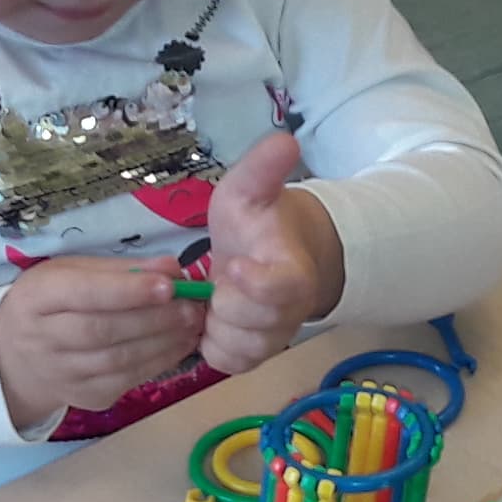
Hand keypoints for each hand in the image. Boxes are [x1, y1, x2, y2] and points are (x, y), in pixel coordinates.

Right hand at [0, 257, 205, 434]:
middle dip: (154, 319)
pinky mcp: (85, 397)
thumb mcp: (72, 273)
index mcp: (37, 297)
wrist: (14, 357)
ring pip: (119, 360)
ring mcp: (62, 374)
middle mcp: (42, 339)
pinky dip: (160, 363)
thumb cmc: (52, 304)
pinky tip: (180, 345)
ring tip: (192, 325)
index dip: (128, 291)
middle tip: (192, 307)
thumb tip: (172, 268)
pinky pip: (127, 380)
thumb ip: (120, 270)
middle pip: (103, 331)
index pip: (83, 294)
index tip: (169, 285)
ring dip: (164, 342)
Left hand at [195, 129, 348, 376]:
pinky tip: (207, 318)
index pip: (284, 288)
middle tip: (218, 278)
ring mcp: (272, 337)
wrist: (267, 255)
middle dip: (225, 303)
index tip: (234, 266)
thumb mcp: (250, 189)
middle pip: (254, 324)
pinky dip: (210, 344)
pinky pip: (227, 363)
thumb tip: (286, 138)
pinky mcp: (252, 355)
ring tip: (212, 298)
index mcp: (294, 271)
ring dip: (216, 325)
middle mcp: (291, 311)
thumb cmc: (254, 222)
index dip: (257, 284)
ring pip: (240, 349)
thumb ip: (264, 168)